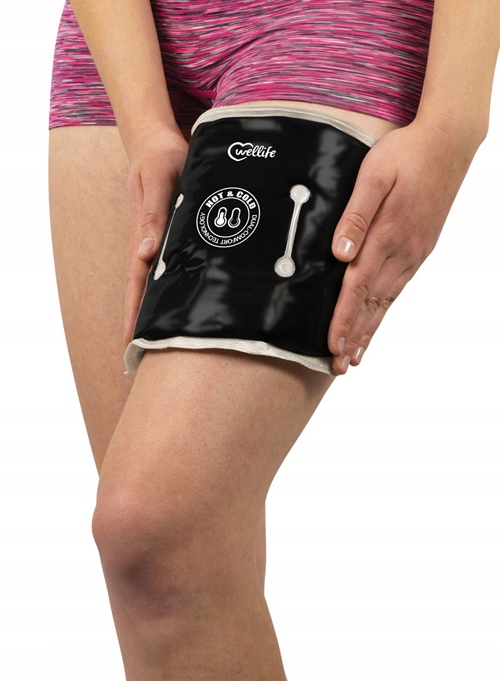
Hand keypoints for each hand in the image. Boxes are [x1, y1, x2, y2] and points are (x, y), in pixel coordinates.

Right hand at [123, 128, 188, 345]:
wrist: (159, 142)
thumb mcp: (159, 182)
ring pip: (158, 284)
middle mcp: (149, 245)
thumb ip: (154, 215)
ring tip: (166, 341)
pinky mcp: (171, 236)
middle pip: (144, 292)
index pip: (136, 285)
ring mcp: (159, 243)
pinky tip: (182, 304)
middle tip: (145, 358)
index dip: (134, 316)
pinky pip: (171, 269)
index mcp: (142, 237)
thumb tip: (146, 253)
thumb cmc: (160, 159)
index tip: (131, 344)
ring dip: (159, 311)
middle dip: (144, 324)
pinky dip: (174, 289)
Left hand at [328, 117, 481, 373]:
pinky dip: (385, 311)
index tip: (331, 345)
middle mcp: (403, 252)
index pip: (358, 288)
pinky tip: (378, 321)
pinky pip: (398, 288)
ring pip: (386, 301)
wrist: (449, 141)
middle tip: (339, 366)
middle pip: (372, 304)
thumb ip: (355, 216)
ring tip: (355, 356)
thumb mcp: (374, 176)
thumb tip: (340, 255)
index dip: (343, 319)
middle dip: (354, 336)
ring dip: (369, 329)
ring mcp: (414, 252)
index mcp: (387, 236)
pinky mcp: (420, 248)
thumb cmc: (405, 153)